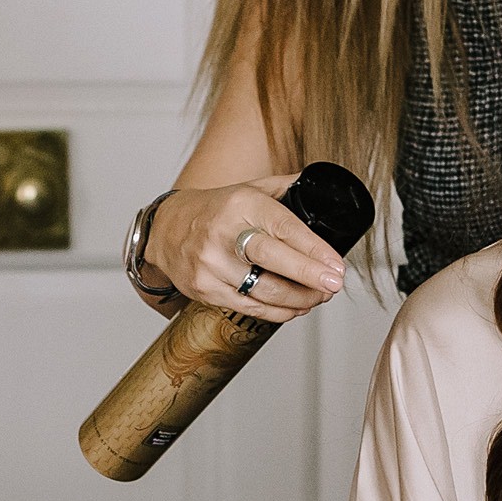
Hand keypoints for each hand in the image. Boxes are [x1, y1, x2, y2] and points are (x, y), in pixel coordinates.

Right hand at [144, 176, 346, 322]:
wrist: (165, 230)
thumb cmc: (214, 210)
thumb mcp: (248, 189)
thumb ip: (285, 188)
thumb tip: (323, 188)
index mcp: (241, 204)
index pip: (284, 227)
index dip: (314, 249)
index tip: (336, 264)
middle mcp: (224, 233)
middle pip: (273, 259)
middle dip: (309, 276)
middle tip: (334, 284)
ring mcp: (212, 264)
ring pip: (263, 290)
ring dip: (298, 299)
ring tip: (319, 297)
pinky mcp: (205, 289)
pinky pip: (249, 306)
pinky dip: (278, 311)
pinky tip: (295, 307)